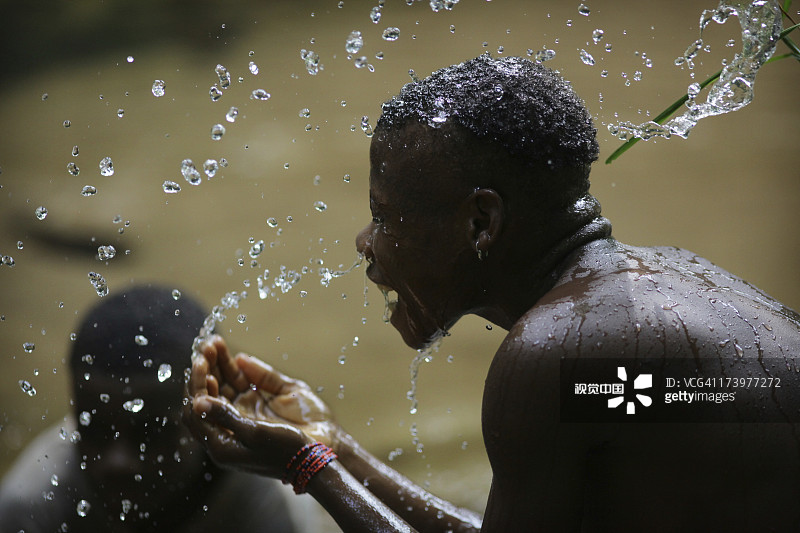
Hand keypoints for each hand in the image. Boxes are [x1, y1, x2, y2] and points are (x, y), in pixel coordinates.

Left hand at [185, 335, 341, 477]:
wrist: (321, 451)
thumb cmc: (286, 449)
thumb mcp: (254, 433)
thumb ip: (225, 416)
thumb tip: (197, 402)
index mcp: (221, 442)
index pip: (197, 411)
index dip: (195, 385)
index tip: (199, 363)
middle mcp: (229, 427)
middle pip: (208, 395)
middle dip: (205, 370)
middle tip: (206, 348)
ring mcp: (244, 414)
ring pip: (223, 386)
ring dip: (218, 365)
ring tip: (215, 343)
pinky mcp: (260, 404)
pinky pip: (242, 383)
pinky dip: (235, 369)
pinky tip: (234, 356)